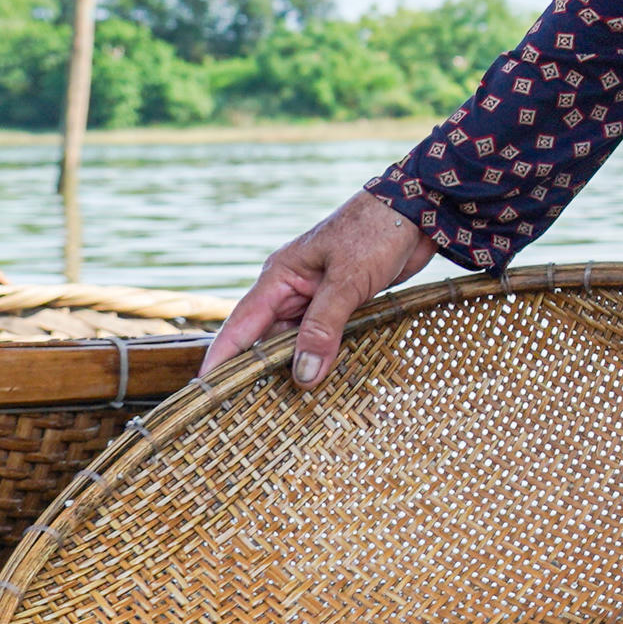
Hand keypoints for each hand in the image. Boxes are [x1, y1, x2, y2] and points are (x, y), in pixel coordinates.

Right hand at [202, 191, 435, 385]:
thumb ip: (323, 328)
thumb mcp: (347, 281)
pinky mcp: (343, 303)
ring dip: (297, 367)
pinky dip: (323, 356)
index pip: (241, 324)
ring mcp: (317, 297)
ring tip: (287, 408)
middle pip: (267, 338)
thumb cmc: (376, 232)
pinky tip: (325, 381)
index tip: (204, 390)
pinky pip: (325, 337)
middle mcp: (292, 289)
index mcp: (280, 276)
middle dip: (260, 372)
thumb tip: (302, 376)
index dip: (222, 357)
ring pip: (297, 341)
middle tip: (247, 412)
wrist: (418, 211)